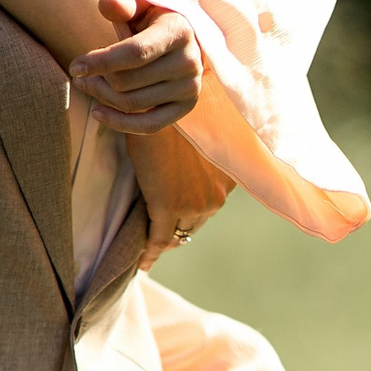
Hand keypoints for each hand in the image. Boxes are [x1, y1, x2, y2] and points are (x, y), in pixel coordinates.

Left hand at [70, 0, 201, 134]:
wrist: (186, 37)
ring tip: (89, 84)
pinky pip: (150, 126)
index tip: (75, 67)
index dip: (101, 62)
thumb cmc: (154, 19)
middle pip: (128, 82)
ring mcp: (189, 87)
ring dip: (102, 96)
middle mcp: (188, 61)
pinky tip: (98, 113)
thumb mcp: (142, 5)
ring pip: (132, 104)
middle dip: (97, 79)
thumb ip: (124, 5)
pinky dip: (120, 123)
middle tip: (81, 73)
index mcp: (178, 31)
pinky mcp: (186, 106)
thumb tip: (105, 4)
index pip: (135, 53)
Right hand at [128, 124, 231, 267]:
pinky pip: (159, 238)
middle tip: (164, 236)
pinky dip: (150, 252)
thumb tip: (189, 168)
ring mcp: (194, 204)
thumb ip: (200, 161)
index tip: (184, 224)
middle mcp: (217, 196)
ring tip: (153, 247)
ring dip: (167, 239)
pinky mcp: (168, 208)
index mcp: (227, 178)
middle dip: (181, 228)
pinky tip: (143, 262)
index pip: (209, 206)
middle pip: (196, 222)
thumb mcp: (199, 140)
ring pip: (179, 232)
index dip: (195, 215)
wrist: (159, 107)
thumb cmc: (175, 116)